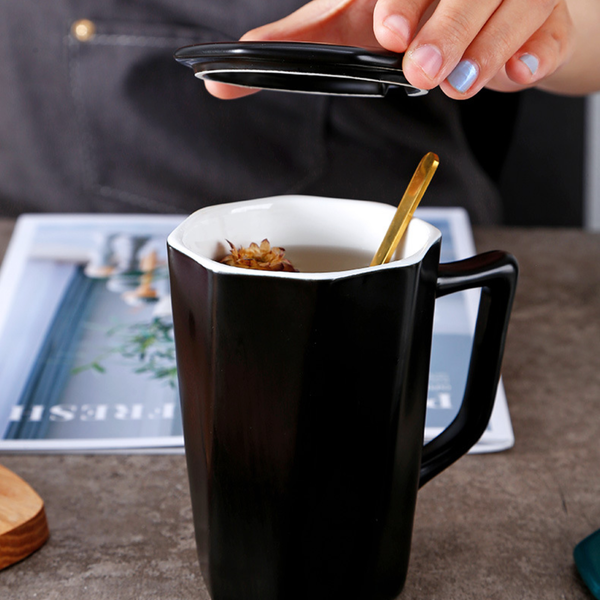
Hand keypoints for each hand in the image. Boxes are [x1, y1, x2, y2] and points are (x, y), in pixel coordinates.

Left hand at [205, 0, 575, 99]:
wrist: (473, 14)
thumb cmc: (409, 14)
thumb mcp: (346, 20)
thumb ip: (296, 42)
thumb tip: (222, 75)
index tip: (385, 32)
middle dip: (445, 27)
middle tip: (420, 68)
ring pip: (514, 9)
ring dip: (485, 50)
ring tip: (459, 84)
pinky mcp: (546, 23)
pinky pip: (550, 37)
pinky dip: (534, 56)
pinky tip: (514, 75)